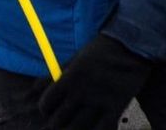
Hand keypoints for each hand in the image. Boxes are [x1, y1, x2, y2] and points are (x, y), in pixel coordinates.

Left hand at [38, 33, 152, 129]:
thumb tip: (33, 89)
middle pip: (57, 122)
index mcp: (69, 78)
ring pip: (76, 129)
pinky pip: (102, 129)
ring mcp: (99, 100)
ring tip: (73, 127)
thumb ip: (54, 75)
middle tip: (61, 122)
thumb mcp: (75, 58)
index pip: (45, 104)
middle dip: (56, 124)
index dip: (45, 109)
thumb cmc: (100, 51)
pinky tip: (93, 129)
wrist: (132, 44)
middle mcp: (81, 91)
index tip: (50, 109)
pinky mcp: (117, 106)